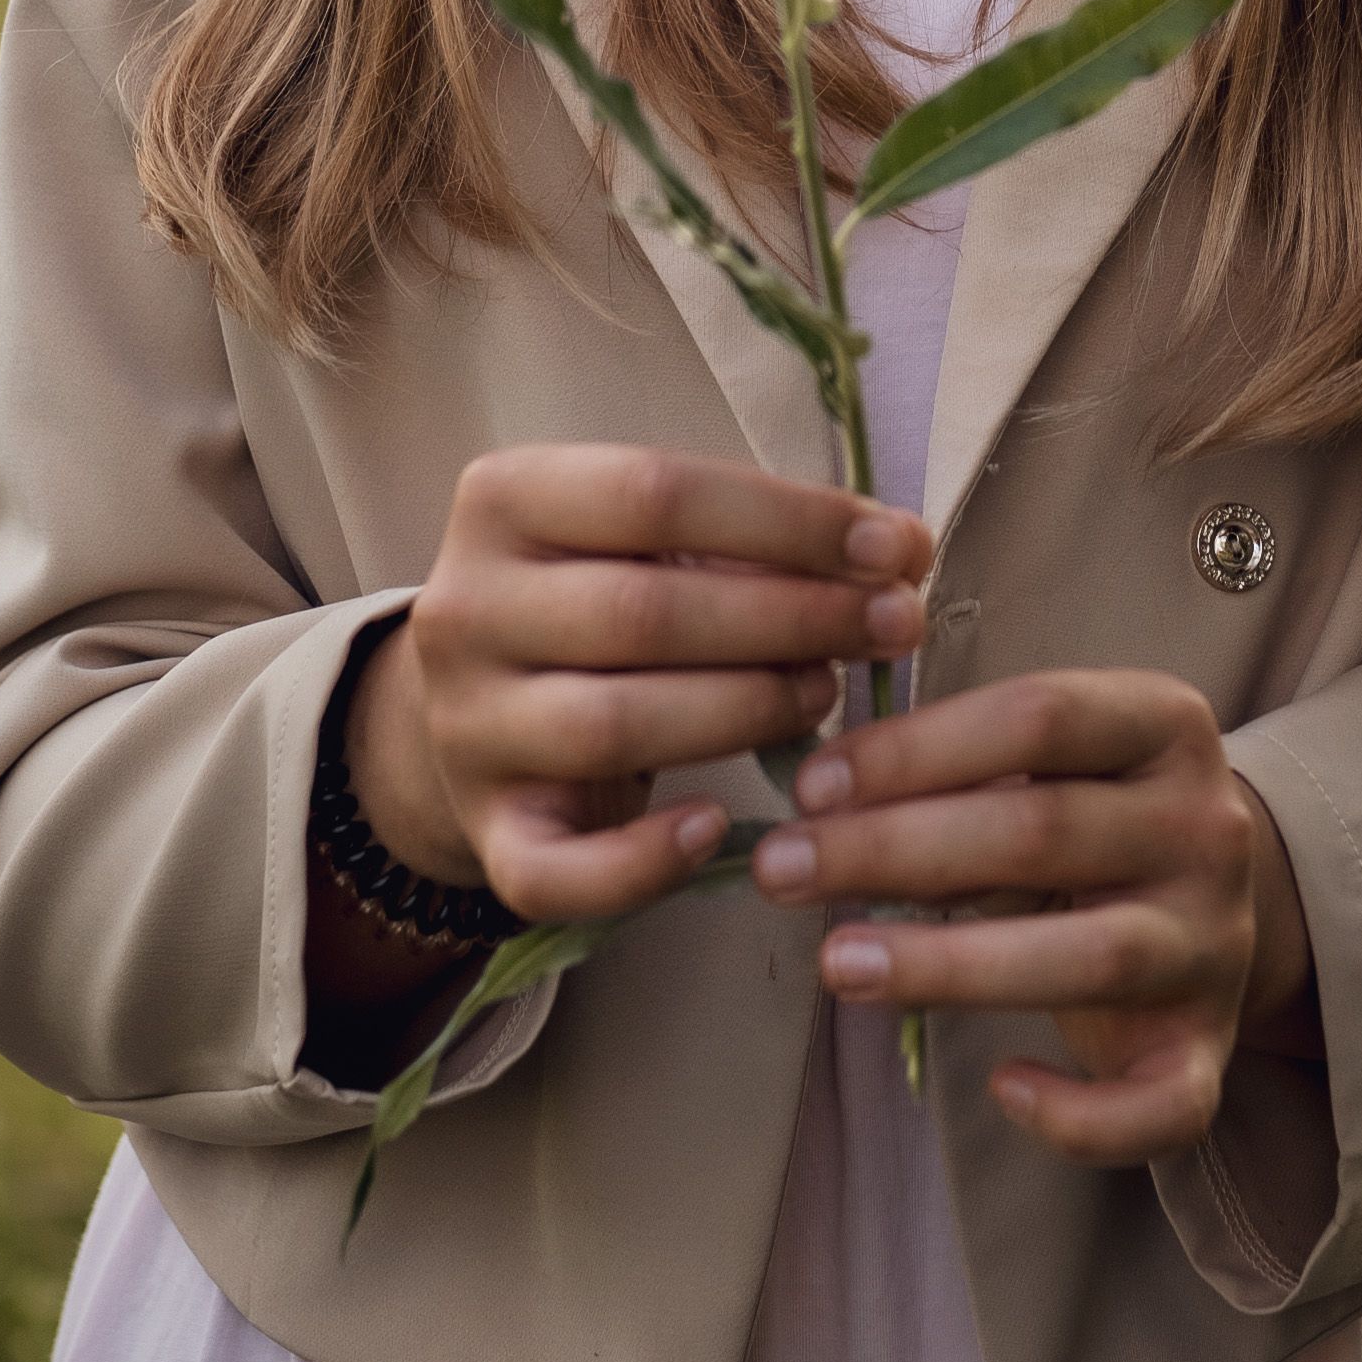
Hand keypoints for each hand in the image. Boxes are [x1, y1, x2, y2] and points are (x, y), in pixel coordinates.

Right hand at [351, 447, 933, 933]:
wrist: (482, 706)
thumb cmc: (598, 599)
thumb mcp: (645, 540)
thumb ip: (752, 539)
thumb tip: (897, 550)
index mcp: (504, 500)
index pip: (655, 492)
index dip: (789, 521)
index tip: (895, 545)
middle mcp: (464, 610)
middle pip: (642, 613)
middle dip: (793, 618)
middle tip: (895, 625)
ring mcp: (467, 730)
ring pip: (612, 727)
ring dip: (745, 712)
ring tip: (827, 694)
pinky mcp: (488, 834)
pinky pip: (559, 869)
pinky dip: (643, 861)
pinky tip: (719, 827)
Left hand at [747, 667, 1319, 1161]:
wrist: (1208, 901)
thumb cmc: (1084, 816)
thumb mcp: (1042, 766)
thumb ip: (956, 773)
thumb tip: (819, 807)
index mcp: (1166, 724)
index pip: (1039, 717)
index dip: (915, 750)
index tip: (811, 788)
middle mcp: (1207, 827)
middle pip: (1046, 832)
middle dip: (896, 850)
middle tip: (783, 869)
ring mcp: (1216, 941)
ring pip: (1093, 956)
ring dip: (950, 964)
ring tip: (838, 964)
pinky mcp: (1212, 1046)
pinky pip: (1165, 1104)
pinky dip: (1083, 1114)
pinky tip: (1003, 1087)